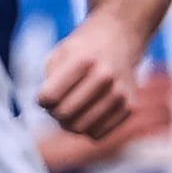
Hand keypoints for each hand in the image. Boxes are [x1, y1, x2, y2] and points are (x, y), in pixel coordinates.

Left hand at [37, 11, 150, 141]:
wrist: (120, 39)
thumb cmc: (83, 50)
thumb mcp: (59, 54)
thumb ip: (49, 82)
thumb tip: (53, 113)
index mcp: (83, 60)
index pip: (49, 97)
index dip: (42, 99)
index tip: (46, 93)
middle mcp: (105, 76)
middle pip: (65, 114)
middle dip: (55, 113)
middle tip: (57, 105)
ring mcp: (120, 93)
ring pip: (82, 128)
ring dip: (70, 123)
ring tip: (71, 110)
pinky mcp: (130, 107)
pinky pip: (99, 133)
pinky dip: (88, 128)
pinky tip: (88, 113)